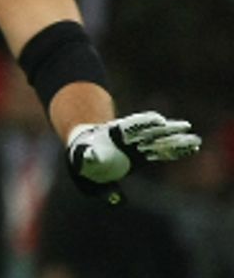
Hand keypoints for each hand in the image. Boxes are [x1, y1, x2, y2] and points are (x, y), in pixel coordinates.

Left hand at [68, 111, 200, 186]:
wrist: (87, 158)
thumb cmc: (84, 157)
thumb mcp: (82, 156)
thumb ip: (88, 156)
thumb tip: (91, 156)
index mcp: (114, 134)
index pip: (130, 126)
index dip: (144, 122)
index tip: (159, 120)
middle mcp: (129, 138)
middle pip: (150, 131)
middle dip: (166, 129)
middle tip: (184, 126)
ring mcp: (138, 146)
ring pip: (160, 142)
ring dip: (177, 141)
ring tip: (195, 140)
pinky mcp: (144, 155)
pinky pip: (163, 153)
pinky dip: (176, 151)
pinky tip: (193, 149)